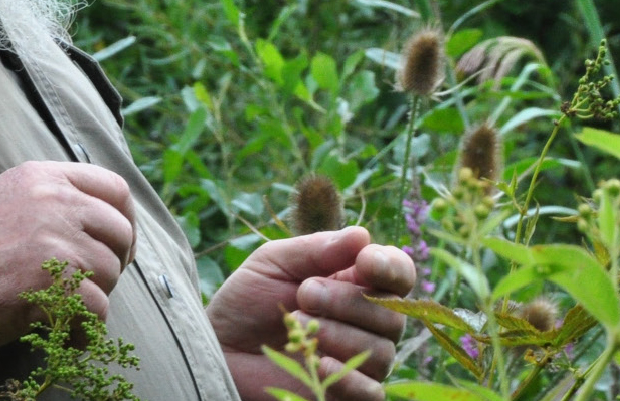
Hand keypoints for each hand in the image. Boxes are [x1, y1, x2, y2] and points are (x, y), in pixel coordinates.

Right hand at [0, 160, 133, 337]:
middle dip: (113, 263)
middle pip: (120, 231)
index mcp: (40, 177)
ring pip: (110, 273)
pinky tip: (60, 332)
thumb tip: (90, 215)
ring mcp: (54, 240)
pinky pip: (97, 311)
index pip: (114, 187)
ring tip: (61, 308)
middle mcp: (52, 201)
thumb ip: (43, 199)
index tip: (113, 245)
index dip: (123, 220)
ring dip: (94, 297)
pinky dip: (83, 329)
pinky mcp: (52, 283)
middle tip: (90, 285)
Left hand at [208, 226, 415, 400]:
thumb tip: (362, 235)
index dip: (391, 267)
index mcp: (355, 284)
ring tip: (297, 323)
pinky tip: (318, 363)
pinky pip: (372, 392)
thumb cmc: (247, 301)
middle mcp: (367, 323)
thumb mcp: (273, 263)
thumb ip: (315, 249)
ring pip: (383, 351)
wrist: (221, 347)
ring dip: (339, 334)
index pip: (398, 275)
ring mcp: (359, 360)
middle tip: (305, 293)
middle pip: (392, 313)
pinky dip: (350, 377)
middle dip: (348, 300)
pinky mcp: (347, 393)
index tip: (365, 261)